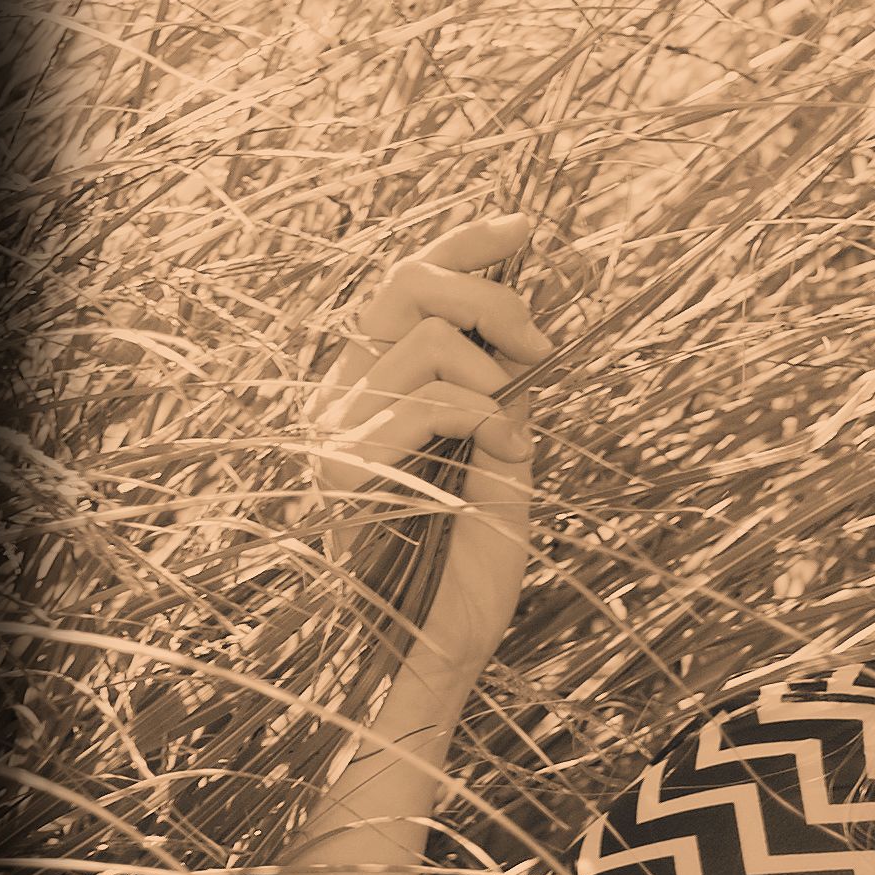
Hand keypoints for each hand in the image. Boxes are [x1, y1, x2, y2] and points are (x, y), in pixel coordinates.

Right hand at [315, 214, 545, 688]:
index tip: (526, 227)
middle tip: (540, 345)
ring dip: (492, 374)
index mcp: (370, 387)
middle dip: (486, 294)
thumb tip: (530, 312)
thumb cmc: (471, 562)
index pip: (402, 283)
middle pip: (402, 284)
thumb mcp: (501, 452)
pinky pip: (427, 401)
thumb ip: (502, 384)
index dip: (463, 244)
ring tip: (512, 433)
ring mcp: (334, 430)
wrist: (439, 648)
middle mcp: (338, 397)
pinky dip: (482, 413)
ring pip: (423, 340)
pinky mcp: (346, 467)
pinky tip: (505, 452)